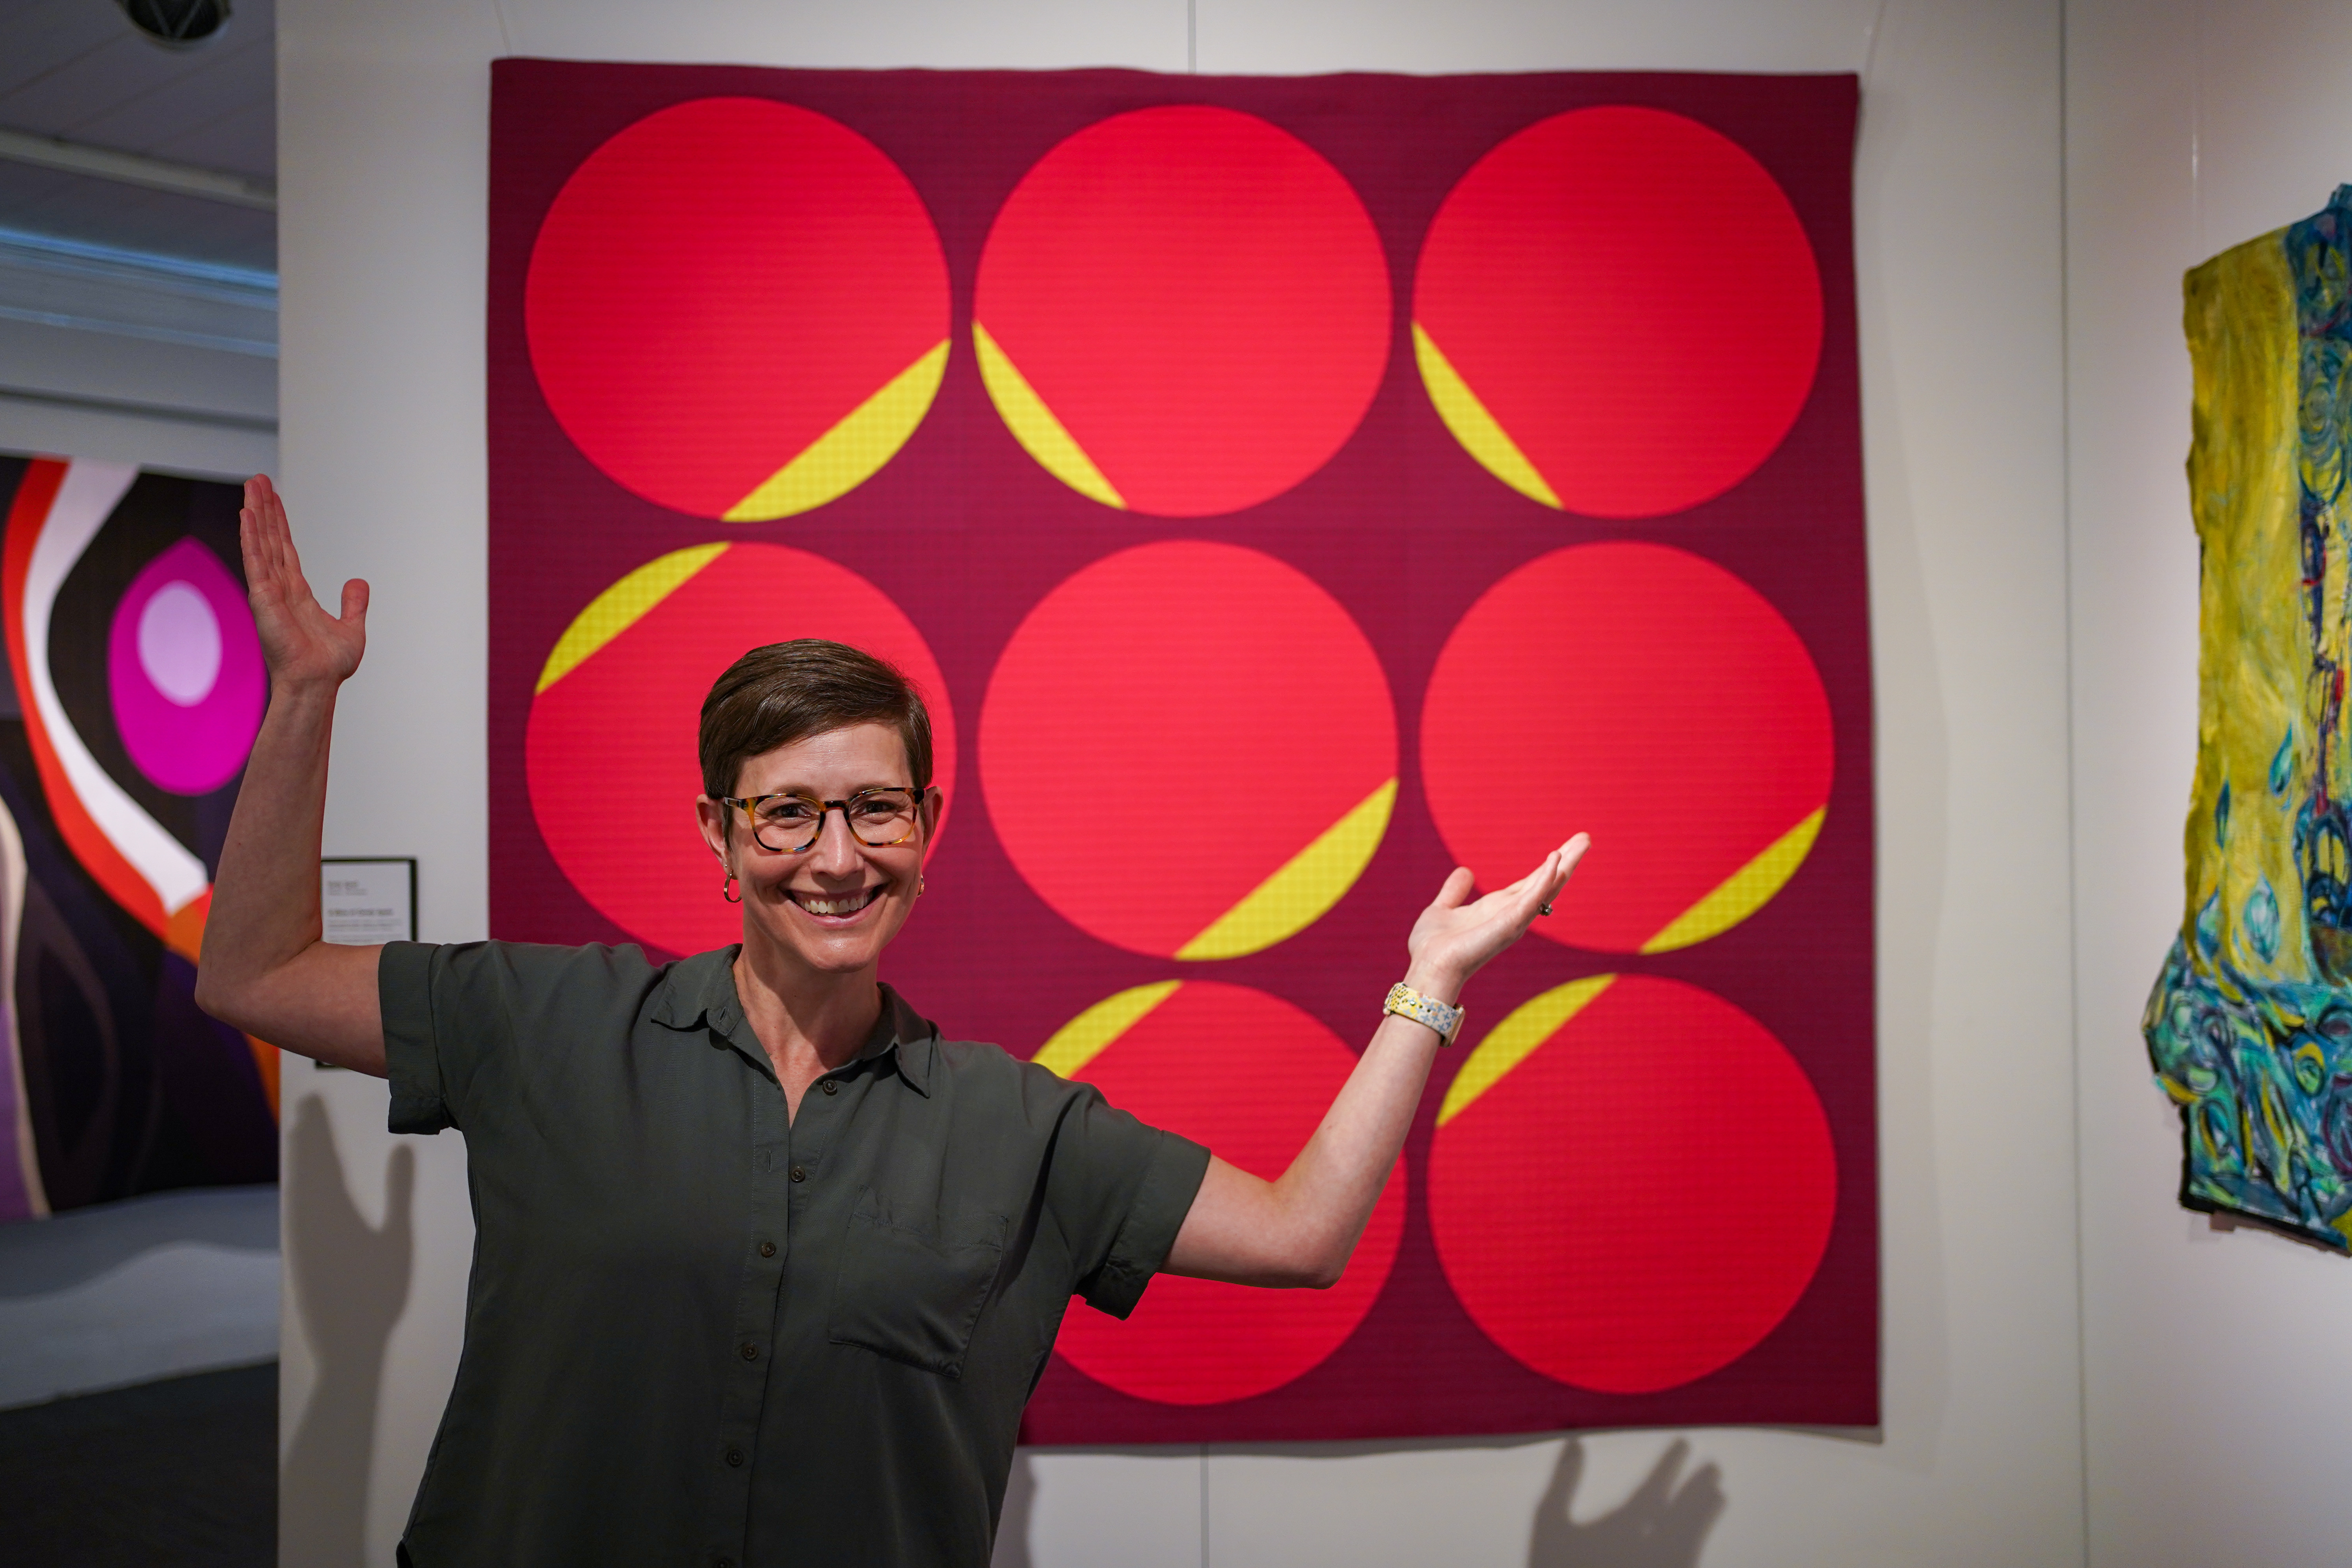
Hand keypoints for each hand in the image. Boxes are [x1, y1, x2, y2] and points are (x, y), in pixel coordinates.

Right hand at [240, 475, 367, 690]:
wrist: (317, 683)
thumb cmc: (329, 664)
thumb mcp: (351, 628)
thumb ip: (354, 604)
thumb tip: (358, 582)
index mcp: (297, 593)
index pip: (285, 549)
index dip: (279, 523)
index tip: (272, 498)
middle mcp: (279, 588)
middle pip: (271, 539)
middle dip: (264, 509)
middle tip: (257, 479)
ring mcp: (269, 591)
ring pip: (261, 544)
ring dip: (255, 515)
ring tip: (251, 486)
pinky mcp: (263, 598)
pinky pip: (256, 561)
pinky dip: (251, 537)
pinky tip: (246, 515)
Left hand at [1403, 834, 1589, 1000]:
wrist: (1428, 968)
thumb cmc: (1432, 948)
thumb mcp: (1442, 909)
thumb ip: (1454, 892)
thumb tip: (1465, 872)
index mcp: (1498, 909)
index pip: (1530, 883)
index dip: (1547, 866)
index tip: (1562, 848)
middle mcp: (1511, 914)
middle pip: (1546, 882)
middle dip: (1567, 860)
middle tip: (1585, 837)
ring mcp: (1513, 919)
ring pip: (1547, 886)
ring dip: (1566, 863)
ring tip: (1583, 841)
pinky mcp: (1509, 924)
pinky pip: (1532, 898)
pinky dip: (1546, 879)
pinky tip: (1557, 859)